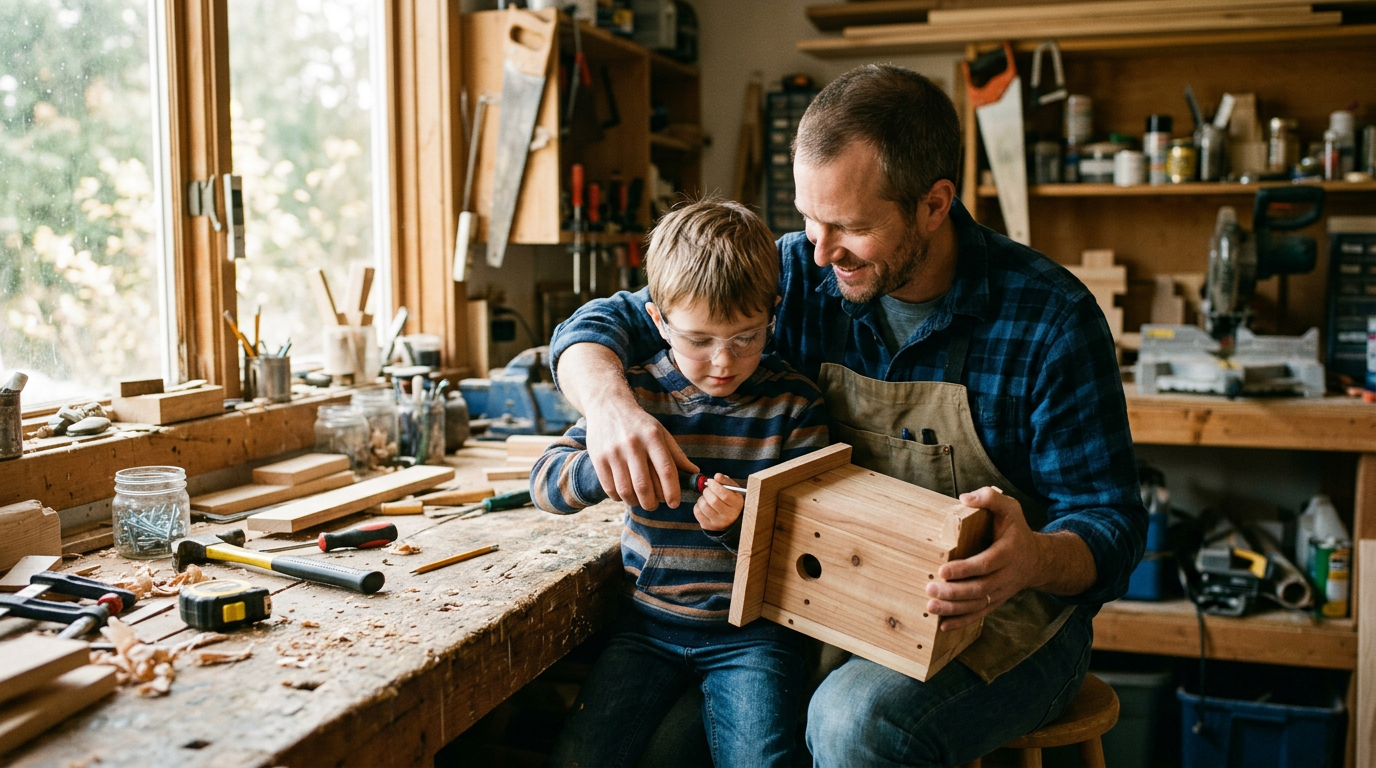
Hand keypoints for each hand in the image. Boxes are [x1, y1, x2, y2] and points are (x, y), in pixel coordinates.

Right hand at [583, 399, 697, 509]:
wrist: (607, 405)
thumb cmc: (639, 423)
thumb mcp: (660, 432)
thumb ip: (677, 454)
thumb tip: (694, 472)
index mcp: (653, 438)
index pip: (666, 470)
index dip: (672, 491)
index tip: (674, 504)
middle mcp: (633, 445)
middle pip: (644, 486)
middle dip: (652, 503)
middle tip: (654, 505)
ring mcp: (613, 452)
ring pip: (626, 490)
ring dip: (635, 502)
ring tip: (640, 501)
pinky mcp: (598, 459)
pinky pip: (610, 489)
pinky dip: (619, 497)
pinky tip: (625, 493)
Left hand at [693, 474, 743, 531]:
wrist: (730, 521)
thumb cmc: (730, 501)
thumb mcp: (733, 491)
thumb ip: (726, 481)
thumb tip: (717, 476)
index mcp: (736, 505)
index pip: (725, 495)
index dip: (715, 486)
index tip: (711, 481)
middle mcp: (728, 515)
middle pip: (713, 501)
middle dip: (707, 491)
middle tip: (708, 488)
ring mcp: (718, 522)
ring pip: (704, 506)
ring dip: (702, 498)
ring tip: (706, 497)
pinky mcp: (708, 526)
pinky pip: (697, 512)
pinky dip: (698, 505)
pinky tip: (703, 504)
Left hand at [925, 486, 1046, 630]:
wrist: (1037, 559)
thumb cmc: (1016, 530)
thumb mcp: (1010, 508)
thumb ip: (990, 498)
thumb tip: (965, 498)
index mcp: (1008, 552)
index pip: (985, 564)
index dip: (964, 569)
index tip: (942, 570)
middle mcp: (1006, 575)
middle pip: (979, 588)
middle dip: (953, 591)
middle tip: (930, 589)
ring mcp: (1002, 591)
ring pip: (978, 604)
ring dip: (953, 608)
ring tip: (931, 606)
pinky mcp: (996, 600)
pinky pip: (980, 614)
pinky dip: (962, 621)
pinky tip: (943, 624)